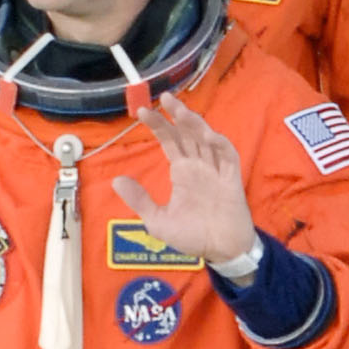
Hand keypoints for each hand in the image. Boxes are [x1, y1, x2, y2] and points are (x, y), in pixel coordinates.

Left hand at [113, 95, 257, 265]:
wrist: (221, 251)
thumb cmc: (193, 236)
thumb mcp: (157, 221)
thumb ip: (140, 200)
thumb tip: (116, 180)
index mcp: (182, 172)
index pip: (170, 141)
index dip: (158, 126)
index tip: (142, 112)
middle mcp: (199, 166)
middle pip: (187, 133)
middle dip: (176, 115)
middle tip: (163, 97)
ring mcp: (216, 170)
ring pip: (206, 139)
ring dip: (195, 123)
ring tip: (180, 110)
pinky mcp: (231, 179)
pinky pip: (227, 156)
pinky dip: (219, 144)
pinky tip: (207, 135)